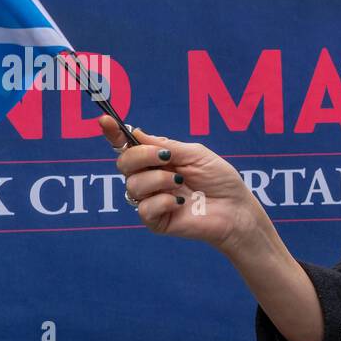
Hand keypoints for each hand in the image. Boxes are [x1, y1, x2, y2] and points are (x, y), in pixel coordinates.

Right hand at [100, 115, 264, 252]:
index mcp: (157, 160)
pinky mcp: (156, 221)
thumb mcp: (195, 154)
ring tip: (181, 183)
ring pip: (133, 185)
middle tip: (166, 158)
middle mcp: (150, 178)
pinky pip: (144, 209)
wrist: (236, 209)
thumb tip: (135, 132)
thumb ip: (165, 146)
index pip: (127, 146)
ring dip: (158, 179)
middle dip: (141, 156)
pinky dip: (162, 201)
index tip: (105, 120)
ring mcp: (152, 200)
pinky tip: (180, 203)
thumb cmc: (219, 180)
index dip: (113, 133)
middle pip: (123, 163)